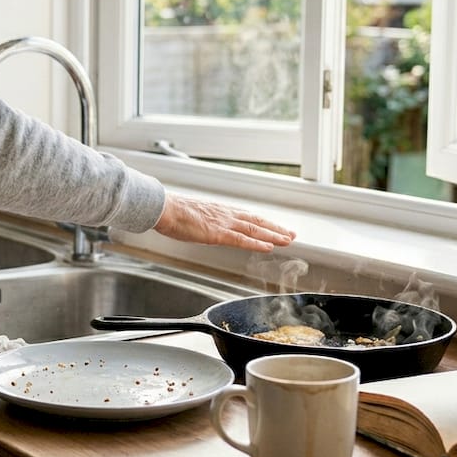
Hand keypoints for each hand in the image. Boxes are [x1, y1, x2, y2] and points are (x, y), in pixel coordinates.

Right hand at [153, 193, 295, 252]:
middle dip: (276, 228)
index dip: (264, 223)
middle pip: (256, 222)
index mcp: (220, 211)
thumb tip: (204, 226)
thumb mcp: (193, 216)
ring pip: (254, 230)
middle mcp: (226, 215)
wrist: (164, 209)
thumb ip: (204, 222)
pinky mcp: (217, 233)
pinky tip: (268, 247)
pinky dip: (257, 244)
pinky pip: (242, 240)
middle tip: (292, 234)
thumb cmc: (173, 213)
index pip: (247, 217)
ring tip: (287, 240)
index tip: (276, 228)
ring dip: (273, 235)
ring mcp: (223, 223)